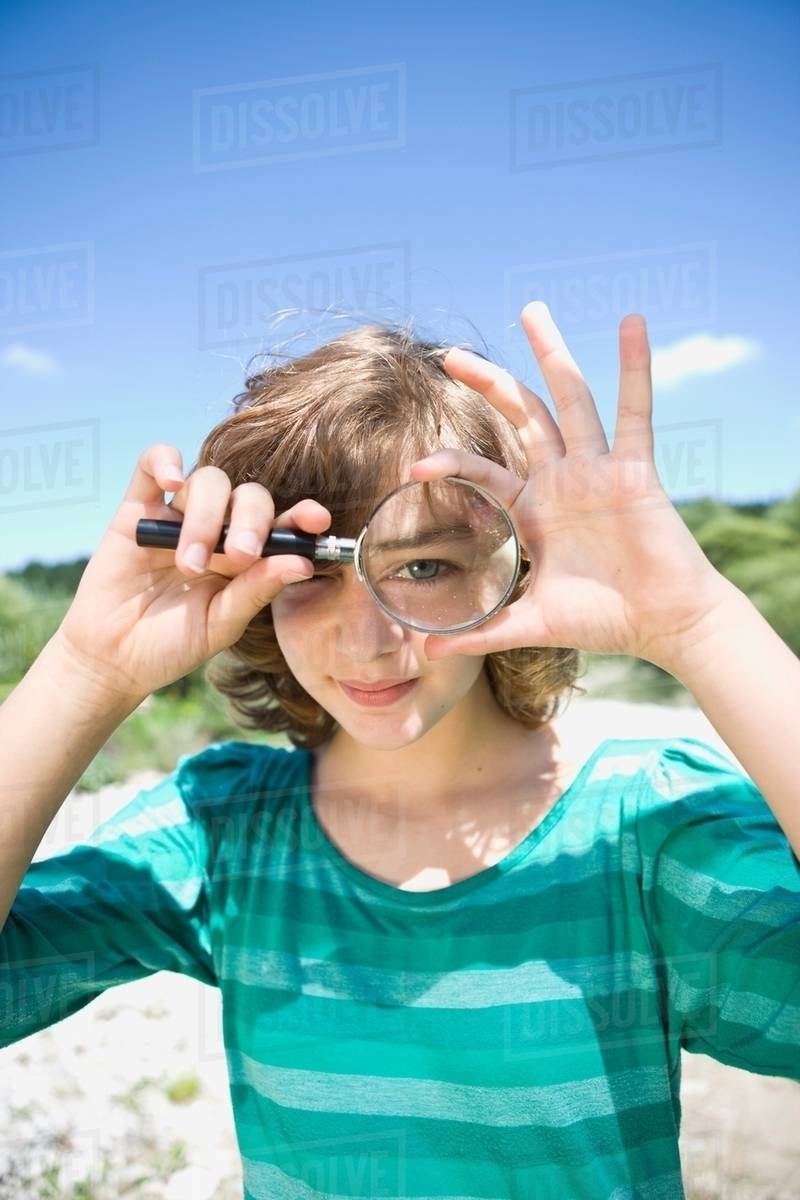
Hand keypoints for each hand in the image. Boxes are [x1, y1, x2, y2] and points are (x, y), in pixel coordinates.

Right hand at [55, 443, 329, 703]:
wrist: (112, 657)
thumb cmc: (171, 645)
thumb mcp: (221, 624)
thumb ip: (257, 591)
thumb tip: (301, 563)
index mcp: (246, 558)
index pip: (282, 526)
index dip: (301, 516)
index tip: (317, 520)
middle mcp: (218, 531)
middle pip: (248, 497)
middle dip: (251, 521)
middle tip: (239, 556)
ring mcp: (178, 516)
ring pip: (207, 481)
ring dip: (206, 518)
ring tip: (191, 564)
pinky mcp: (137, 509)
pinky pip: (152, 463)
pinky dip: (165, 462)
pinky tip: (171, 484)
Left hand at [409, 302, 732, 671]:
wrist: (662, 624)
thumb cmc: (603, 620)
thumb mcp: (531, 623)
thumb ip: (482, 633)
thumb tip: (430, 652)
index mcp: (533, 510)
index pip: (483, 471)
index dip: (451, 462)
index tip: (415, 463)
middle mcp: (561, 480)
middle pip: (520, 416)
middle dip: (487, 382)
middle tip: (451, 354)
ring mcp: (596, 469)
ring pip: (569, 399)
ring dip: (552, 354)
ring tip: (531, 310)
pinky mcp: (633, 468)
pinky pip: (634, 411)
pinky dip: (634, 367)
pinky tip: (632, 324)